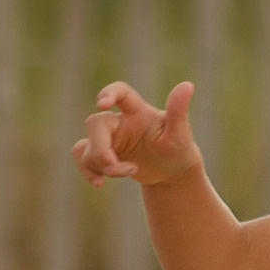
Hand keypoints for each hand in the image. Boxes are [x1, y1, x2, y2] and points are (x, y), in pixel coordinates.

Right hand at [74, 80, 200, 187]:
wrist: (172, 172)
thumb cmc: (179, 149)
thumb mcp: (180, 134)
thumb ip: (178, 111)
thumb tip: (187, 85)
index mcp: (137, 111)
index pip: (120, 92)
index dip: (109, 93)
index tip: (102, 104)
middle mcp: (120, 122)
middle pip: (95, 124)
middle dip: (100, 149)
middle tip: (113, 169)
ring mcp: (109, 139)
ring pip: (87, 146)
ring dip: (101, 164)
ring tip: (130, 172)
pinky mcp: (102, 155)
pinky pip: (82, 157)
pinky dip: (87, 170)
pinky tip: (99, 183)